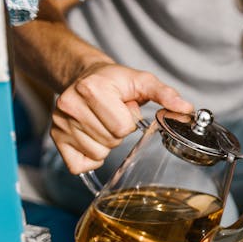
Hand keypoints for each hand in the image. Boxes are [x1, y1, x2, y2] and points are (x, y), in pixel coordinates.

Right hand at [51, 62, 192, 173]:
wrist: (85, 76)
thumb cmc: (115, 81)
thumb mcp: (142, 81)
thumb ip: (165, 94)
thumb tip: (186, 109)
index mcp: (92, 89)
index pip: (122, 127)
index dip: (129, 121)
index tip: (124, 108)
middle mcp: (70, 105)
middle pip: (111, 141)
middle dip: (118, 132)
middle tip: (113, 115)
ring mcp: (60, 123)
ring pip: (97, 153)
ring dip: (106, 143)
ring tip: (103, 123)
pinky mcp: (56, 137)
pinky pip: (78, 165)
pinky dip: (90, 158)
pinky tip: (92, 139)